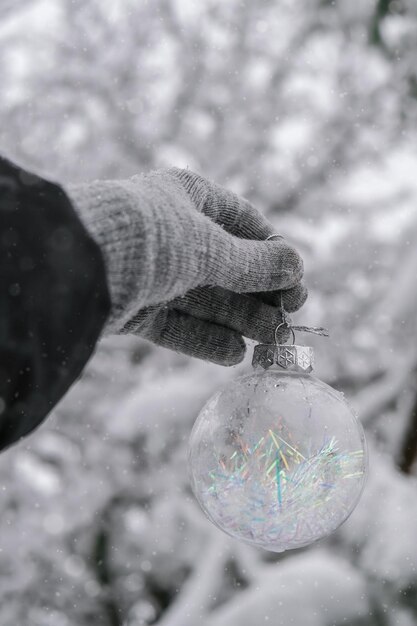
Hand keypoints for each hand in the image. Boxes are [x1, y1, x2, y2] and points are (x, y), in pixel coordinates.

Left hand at [67, 168, 306, 364]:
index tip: (296, 280)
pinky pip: (176, 324)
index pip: (244, 223)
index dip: (273, 253)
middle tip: (289, 320)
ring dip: (239, 320)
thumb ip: (254, 263)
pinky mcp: (133, 305)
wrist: (77, 265)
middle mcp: (171, 233)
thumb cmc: (152, 237)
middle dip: (259, 294)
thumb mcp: (211, 248)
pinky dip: (204, 339)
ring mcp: (151, 271)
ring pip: (204, 298)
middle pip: (226, 266)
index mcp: (188, 197)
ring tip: (271, 342)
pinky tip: (234, 355)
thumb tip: (298, 267)